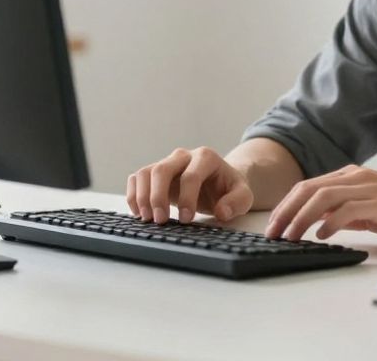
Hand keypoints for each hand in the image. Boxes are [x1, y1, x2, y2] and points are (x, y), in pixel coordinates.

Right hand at [126, 147, 254, 223]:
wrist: (220, 182)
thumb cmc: (229, 188)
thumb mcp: (243, 195)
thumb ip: (236, 202)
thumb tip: (222, 212)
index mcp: (206, 157)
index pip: (191, 176)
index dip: (186, 199)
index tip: (186, 219)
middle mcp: (183, 156)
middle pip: (162, 170)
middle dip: (158, 197)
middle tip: (160, 221)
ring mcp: (167, 163)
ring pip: (146, 173)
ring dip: (142, 196)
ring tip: (147, 219)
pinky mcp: (155, 173)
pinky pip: (137, 178)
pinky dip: (133, 195)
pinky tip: (138, 212)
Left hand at [264, 165, 376, 242]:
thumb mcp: (371, 210)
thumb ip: (346, 212)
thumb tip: (320, 223)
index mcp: (353, 175)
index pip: (309, 186)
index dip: (287, 205)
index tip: (273, 225)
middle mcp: (358, 177)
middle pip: (310, 189)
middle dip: (286, 211)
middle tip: (272, 233)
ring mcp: (370, 188)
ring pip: (324, 197)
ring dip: (302, 218)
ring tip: (290, 236)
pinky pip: (348, 210)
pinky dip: (330, 223)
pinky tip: (321, 236)